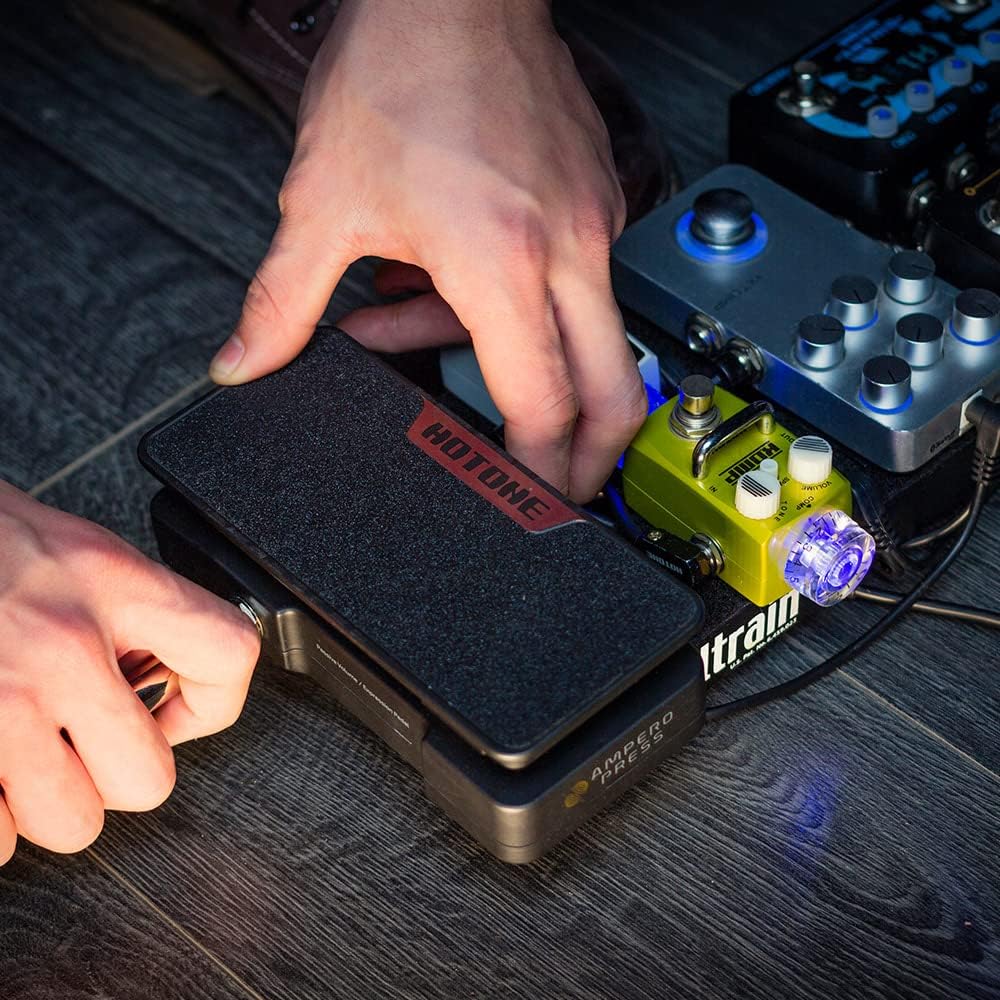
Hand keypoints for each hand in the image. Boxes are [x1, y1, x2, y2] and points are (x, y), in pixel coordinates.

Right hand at [0, 482, 259, 863]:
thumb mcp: (77, 551)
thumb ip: (131, 613)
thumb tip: (166, 686)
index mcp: (111, 583)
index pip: (227, 653)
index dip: (214, 699)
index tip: (178, 708)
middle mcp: (62, 641)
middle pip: (149, 779)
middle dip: (118, 773)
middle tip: (87, 741)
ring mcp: (1, 698)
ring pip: (72, 824)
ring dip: (48, 803)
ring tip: (26, 751)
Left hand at [209, 0, 645, 501]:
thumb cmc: (402, 70)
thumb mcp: (324, 201)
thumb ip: (281, 301)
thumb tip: (243, 362)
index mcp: (505, 265)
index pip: (544, 405)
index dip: (540, 470)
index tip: (531, 499)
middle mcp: (568, 250)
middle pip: (616, 391)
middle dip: (594, 457)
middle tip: (566, 488)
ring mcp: (593, 223)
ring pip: (590, 338)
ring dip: (530, 368)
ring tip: (440, 342)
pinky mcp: (596, 198)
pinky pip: (578, 285)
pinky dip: (526, 309)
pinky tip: (455, 287)